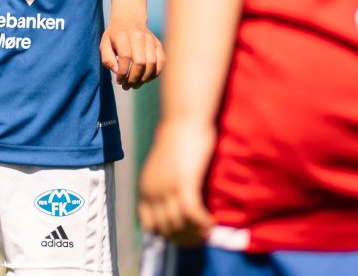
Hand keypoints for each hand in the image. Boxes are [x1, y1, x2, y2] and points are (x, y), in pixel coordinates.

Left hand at [100, 16, 164, 89]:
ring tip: (136, 84)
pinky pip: (161, 61)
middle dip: (134, 79)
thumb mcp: (104, 44)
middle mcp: (138, 36)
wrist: (129, 19)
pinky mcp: (158, 43)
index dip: (123, 73)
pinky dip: (155, 73)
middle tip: (127, 86)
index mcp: (123, 35)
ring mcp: (150, 39)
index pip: (125, 57)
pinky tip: (146, 78)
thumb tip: (118, 72)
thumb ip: (107, 59)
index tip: (119, 81)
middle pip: (140, 62)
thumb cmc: (114, 36)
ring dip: (144, 79)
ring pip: (152, 63)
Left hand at [138, 119, 215, 244]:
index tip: (183, 235)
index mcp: (145, 188)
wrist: (185, 119)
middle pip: (165, 229)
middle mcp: (153, 191)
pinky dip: (202, 223)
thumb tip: (176, 206)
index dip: (166, 234)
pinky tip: (211, 223)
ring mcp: (167, 188)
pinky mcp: (184, 183)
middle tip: (200, 237)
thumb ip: (165, 186)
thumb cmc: (179, 139)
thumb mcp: (165, 168)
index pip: (149, 224)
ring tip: (207, 231)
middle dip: (183, 238)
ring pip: (179, 225)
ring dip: (194, 232)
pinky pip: (193, 214)